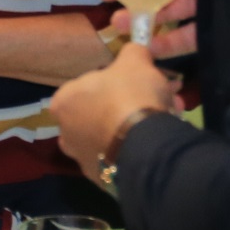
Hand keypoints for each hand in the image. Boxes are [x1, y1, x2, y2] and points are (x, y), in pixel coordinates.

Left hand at [49, 44, 178, 178]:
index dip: (117, 82)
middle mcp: (65, 133)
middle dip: (132, 104)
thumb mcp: (135, 61)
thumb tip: (134, 50)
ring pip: (113, 135)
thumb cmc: (129, 96)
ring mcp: (82, 159)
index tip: (140, 82)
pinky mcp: (102, 180)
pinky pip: (121, 157)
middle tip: (160, 98)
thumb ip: (131, 52)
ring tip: (166, 119)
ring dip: (137, 126)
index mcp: (63, 101)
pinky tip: (157, 142)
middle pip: (102, 112)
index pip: (88, 86)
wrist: (142, 147)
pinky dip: (137, 149)